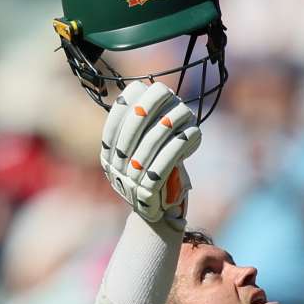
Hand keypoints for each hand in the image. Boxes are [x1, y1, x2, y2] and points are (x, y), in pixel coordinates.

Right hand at [100, 81, 201, 230]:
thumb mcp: (144, 150)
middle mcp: (114, 166)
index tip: (150, 88)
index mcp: (109, 153)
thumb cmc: (156, 175)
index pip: (115, 119)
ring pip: (152, 141)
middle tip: (171, 95)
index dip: (132, 99)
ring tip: (186, 112)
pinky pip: (166, 162)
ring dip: (171, 122)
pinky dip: (181, 144)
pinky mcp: (146, 192)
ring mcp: (128, 179)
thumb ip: (142, 127)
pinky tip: (194, 133)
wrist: (158, 215)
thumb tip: (145, 89)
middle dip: (153, 105)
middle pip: (133, 125)